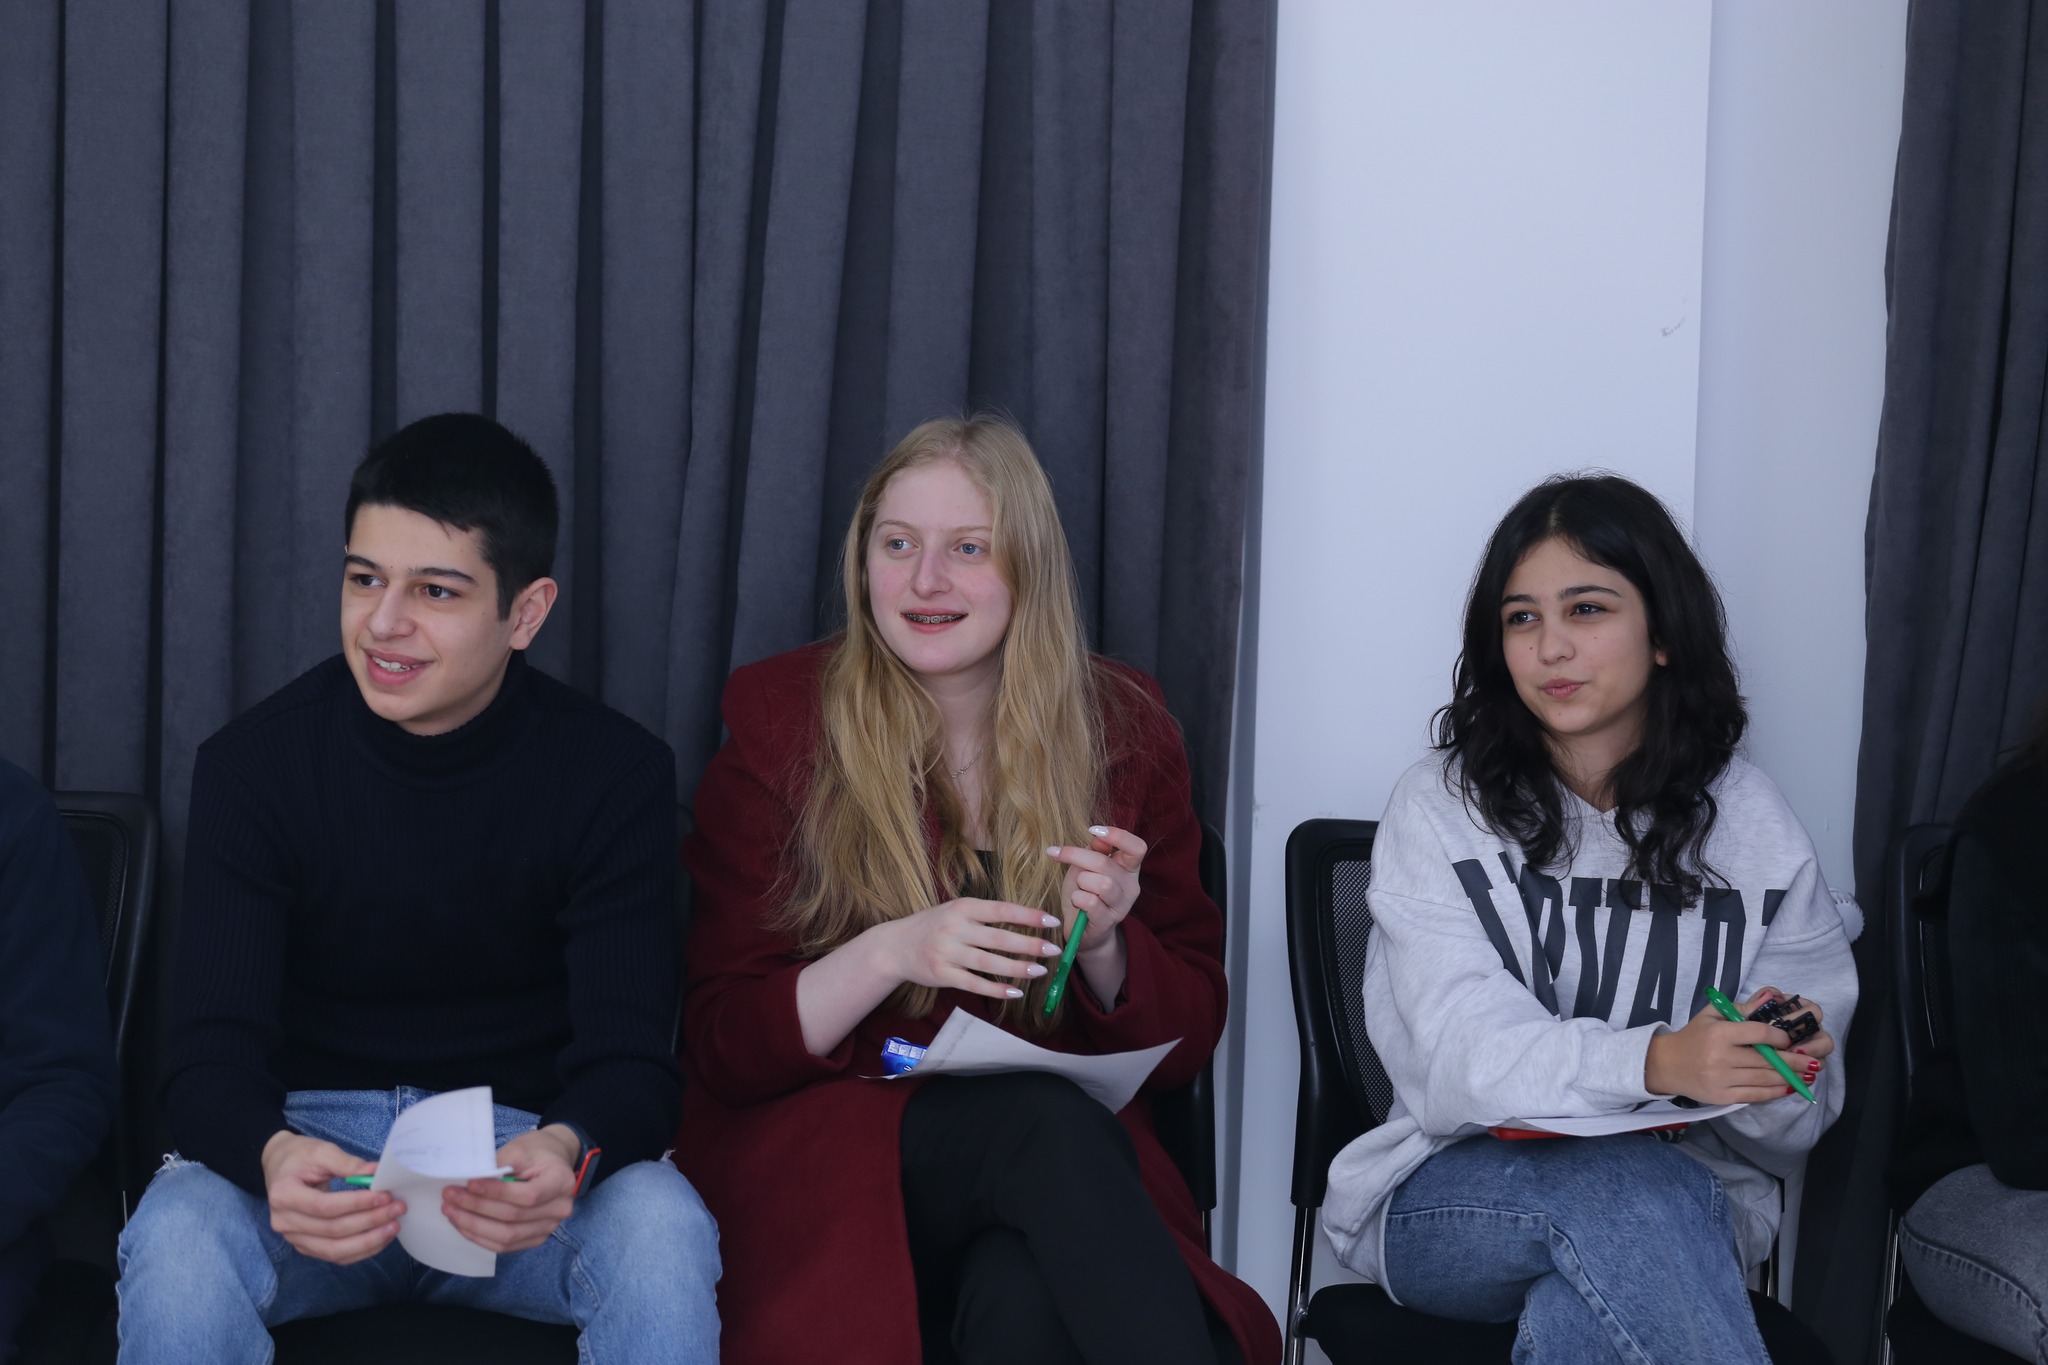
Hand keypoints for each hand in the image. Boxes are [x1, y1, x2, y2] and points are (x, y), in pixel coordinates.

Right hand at [262, 1130, 403, 1264]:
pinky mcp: (305, 1246)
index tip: (385, 1196)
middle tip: (397, 1208)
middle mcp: (284, 1222)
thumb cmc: (300, 1157)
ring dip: (368, 1241)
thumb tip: (376, 1172)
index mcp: (284, 1195)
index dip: (357, 1204)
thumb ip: (348, 1163)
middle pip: (332, 1230)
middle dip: (369, 1221)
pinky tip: (380, 1238)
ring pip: (334, 1250)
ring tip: (393, 1226)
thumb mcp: (321, 1151)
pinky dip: (360, 1250)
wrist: (280, 1166)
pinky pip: (334, 1255)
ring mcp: (293, 1238)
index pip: (326, 1207)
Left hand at [441, 1125, 580, 1253]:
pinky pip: (505, 1245)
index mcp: (561, 1182)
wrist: (550, 1162)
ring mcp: (548, 1228)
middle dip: (477, 1208)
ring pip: (507, 1237)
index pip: (529, 1195)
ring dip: (474, 1226)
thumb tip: (467, 1183)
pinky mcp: (534, 1238)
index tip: (469, 1183)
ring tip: (451, 1211)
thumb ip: (497, 1166)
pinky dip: (480, 1236)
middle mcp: (560, 1209)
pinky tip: (463, 1224)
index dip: (497, 1193)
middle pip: (514, 1218)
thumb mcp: (519, 1149)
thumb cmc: (534, 1152)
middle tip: (450, 1196)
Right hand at [877, 898, 1063, 1001]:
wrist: (893, 947)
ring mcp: (947, 952)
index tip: (1052, 920)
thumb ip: (984, 915)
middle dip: (1029, 944)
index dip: (1028, 915)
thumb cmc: (933, 926)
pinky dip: (996, 989)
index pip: (1001, 910)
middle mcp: (954, 928)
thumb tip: (1026, 920)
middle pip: (998, 938)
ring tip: (1040, 971)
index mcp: (962, 907)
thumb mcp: (955, 910)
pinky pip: (974, 983)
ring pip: (989, 962)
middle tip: (1054, 950)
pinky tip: (1015, 992)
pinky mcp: (942, 974)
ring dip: (1017, 968)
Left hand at [1045, 826, 1146, 948]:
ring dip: (1081, 881)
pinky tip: (1076, 902)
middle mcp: (1131, 886)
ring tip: (1078, 887)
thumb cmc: (1085, 893)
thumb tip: (1097, 837)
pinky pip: (1092, 902)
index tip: (1092, 830)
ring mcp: (1122, 906)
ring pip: (1102, 883)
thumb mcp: (1086, 866)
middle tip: (1058, 854)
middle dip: (1077, 856)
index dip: (1117, 835)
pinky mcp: (1108, 922)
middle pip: (1106, 863)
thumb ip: (1094, 851)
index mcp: (1129, 868)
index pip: (1137, 847)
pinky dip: (1077, 898)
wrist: (1083, 930)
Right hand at [1644, 988, 1830, 1104]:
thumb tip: (1773, 997)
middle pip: (1766, 1060)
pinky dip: (1775, 1092)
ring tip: (1808, 1075)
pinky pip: (1756, 1095)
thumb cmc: (1694, 1035)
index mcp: (1719, 1033)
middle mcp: (1720, 1057)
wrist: (1666, 1064)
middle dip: (1794, 1061)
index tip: (1790, 1038)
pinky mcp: (1723, 1096)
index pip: (1757, 1034)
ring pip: (1764, 1079)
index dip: (1779, 1037)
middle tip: (1815, 1061)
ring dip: (1790, 1077)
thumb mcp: (1712, 1015)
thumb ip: (1743, 1008)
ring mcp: (1722, 1079)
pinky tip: (1789, 1087)